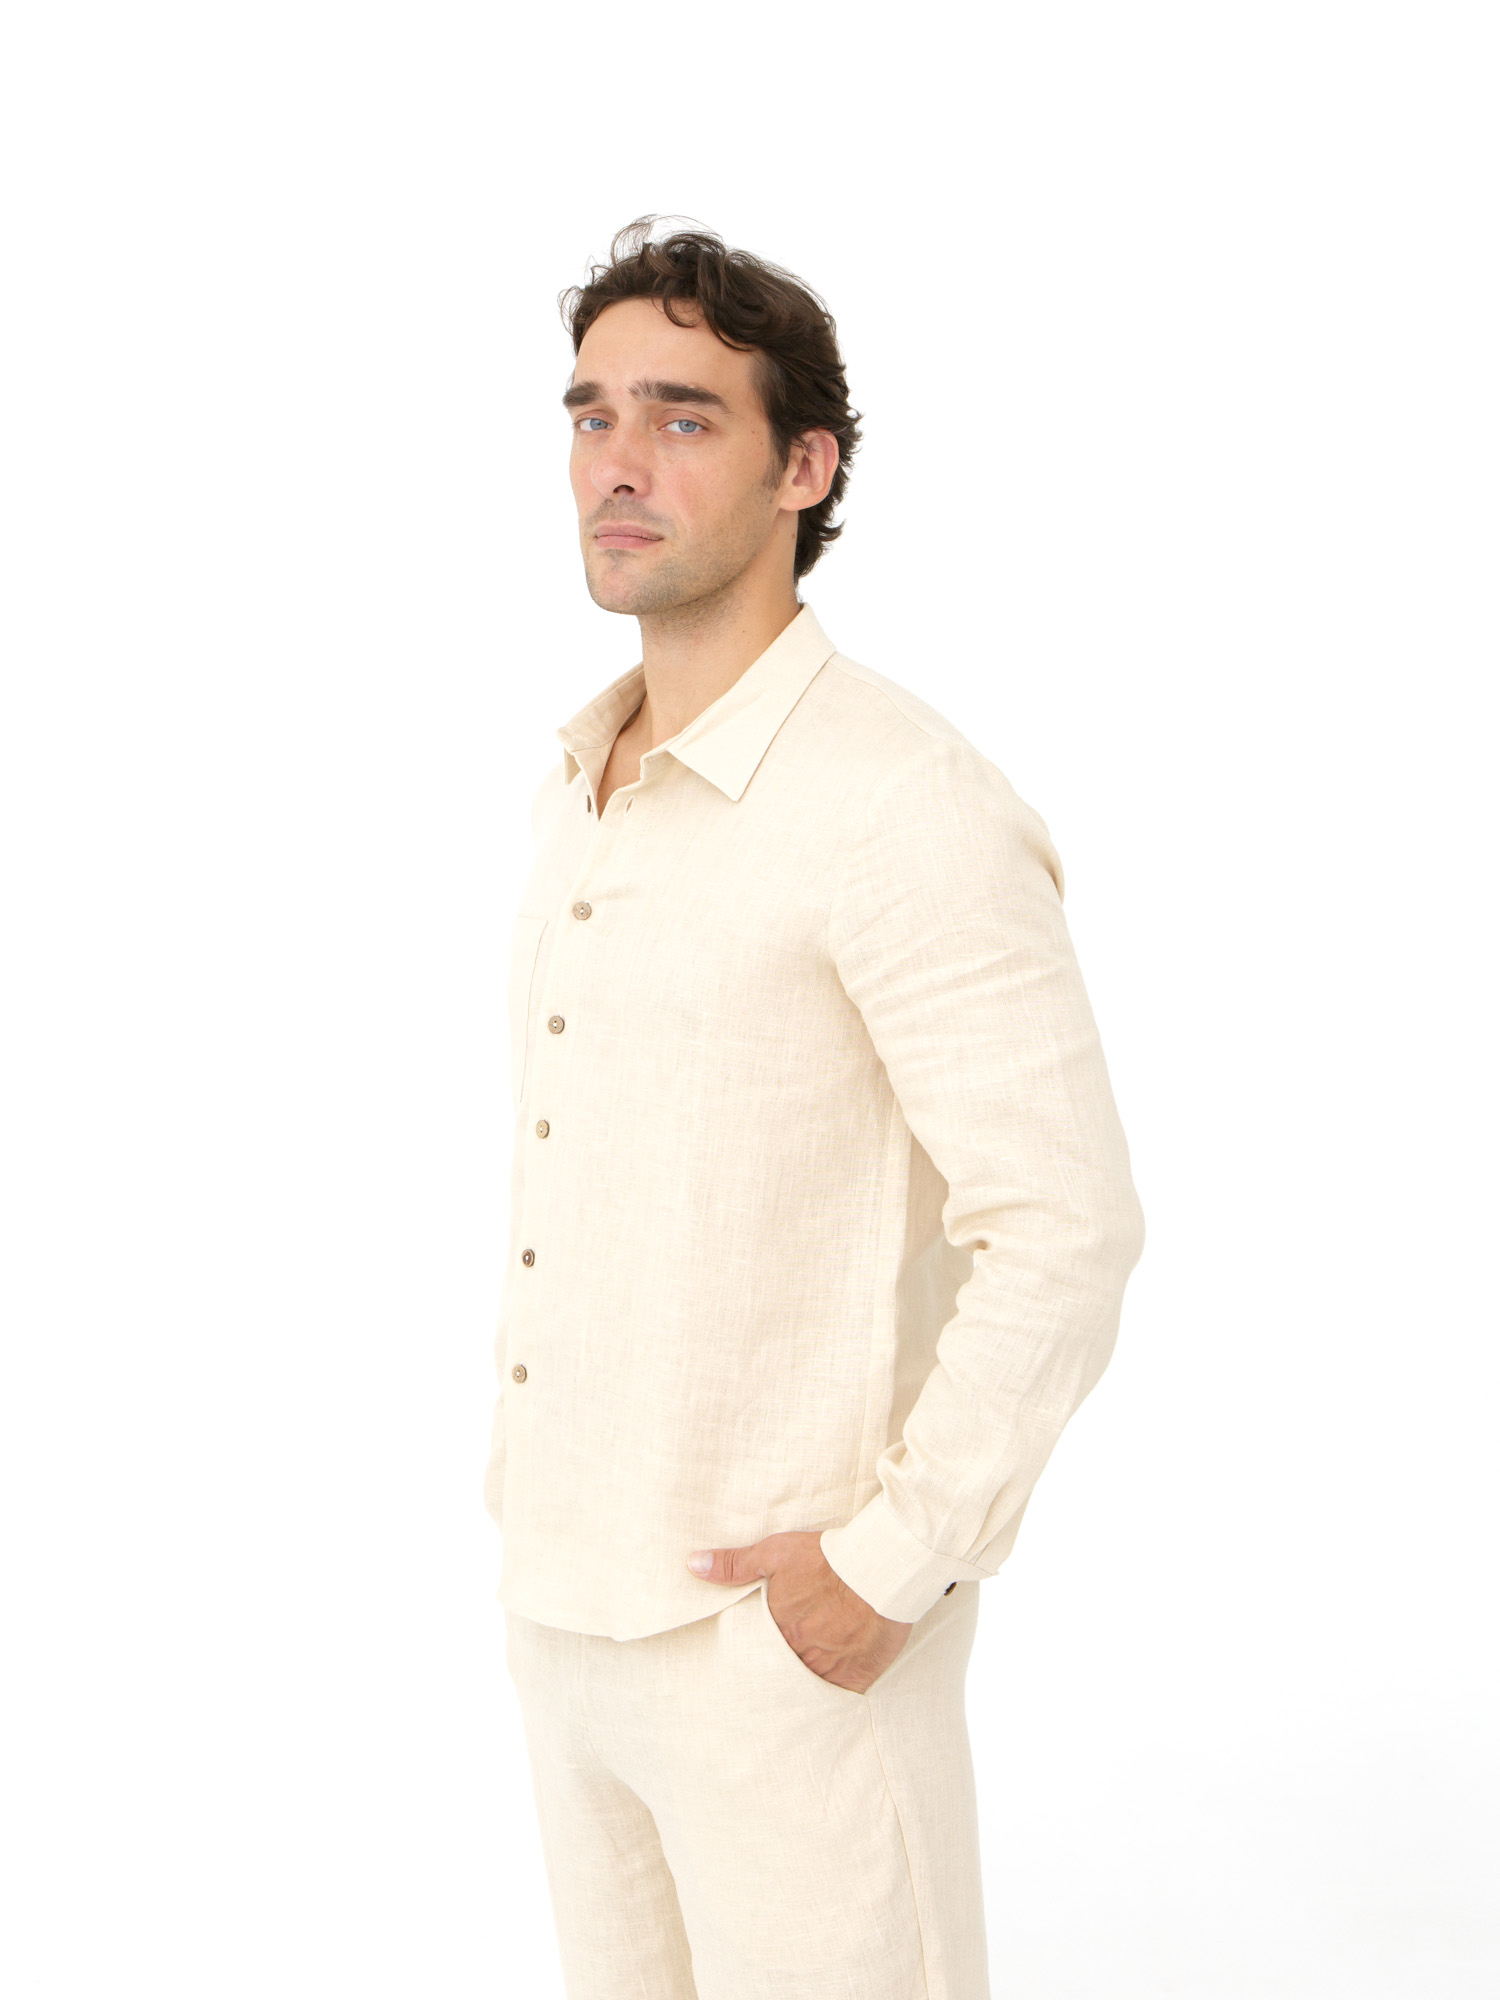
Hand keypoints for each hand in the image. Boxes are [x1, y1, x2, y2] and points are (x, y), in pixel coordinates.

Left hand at [687, 1530, 911, 1693]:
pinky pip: (836, 1697)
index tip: (752, 1656)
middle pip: (779, 1670)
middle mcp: (797, 1651)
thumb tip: (693, 1565)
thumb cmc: (827, 1557)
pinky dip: (831, 1695)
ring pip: (805, 1685)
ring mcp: (826, 1668)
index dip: (755, 1651)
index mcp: (775, 1625)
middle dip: (776, 1672)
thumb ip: (734, 1564)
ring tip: (799, 1683)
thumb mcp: (776, 1552)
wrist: (879, 1567)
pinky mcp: (854, 1678)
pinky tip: (826, 1696)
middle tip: (775, 1675)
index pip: (754, 1648)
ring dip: (802, 1682)